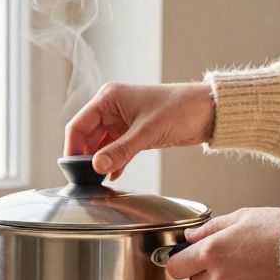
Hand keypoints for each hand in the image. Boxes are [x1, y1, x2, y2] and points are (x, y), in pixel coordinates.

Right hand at [65, 82, 215, 179]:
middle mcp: (112, 108)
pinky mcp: (134, 133)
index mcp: (109, 98)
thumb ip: (121, 151)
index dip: (72, 147)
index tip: (72, 169)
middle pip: (87, 137)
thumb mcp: (148, 132)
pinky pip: (115, 150)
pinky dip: (113, 163)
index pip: (79, 125)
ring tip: (98, 180)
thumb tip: (97, 166)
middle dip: (86, 157)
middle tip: (86, 179)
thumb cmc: (180, 109)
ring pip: (101, 145)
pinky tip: (113, 176)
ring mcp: (122, 122)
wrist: (208, 111)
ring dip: (100, 162)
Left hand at [166, 207, 279, 279]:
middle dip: (205, 272)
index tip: (188, 258)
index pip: (175, 267)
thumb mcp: (244, 216)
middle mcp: (219, 278)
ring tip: (245, 272)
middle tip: (228, 259)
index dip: (181, 261)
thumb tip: (190, 237)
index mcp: (212, 252)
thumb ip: (211, 228)